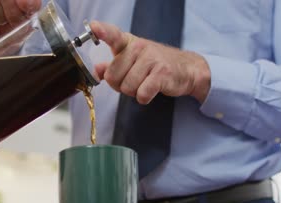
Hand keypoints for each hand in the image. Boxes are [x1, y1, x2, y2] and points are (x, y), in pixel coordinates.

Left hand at [90, 21, 210, 103]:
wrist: (186, 69)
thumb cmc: (155, 65)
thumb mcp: (132, 61)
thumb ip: (112, 66)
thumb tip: (97, 70)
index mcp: (128, 42)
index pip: (112, 34)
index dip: (102, 31)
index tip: (94, 27)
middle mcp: (139, 47)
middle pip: (112, 77)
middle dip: (120, 85)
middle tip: (134, 80)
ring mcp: (151, 59)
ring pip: (127, 88)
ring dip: (134, 92)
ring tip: (145, 84)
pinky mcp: (162, 73)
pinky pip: (142, 94)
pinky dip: (145, 98)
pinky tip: (152, 90)